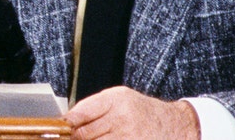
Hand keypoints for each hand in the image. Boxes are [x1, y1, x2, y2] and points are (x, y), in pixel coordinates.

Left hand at [64, 86, 198, 139]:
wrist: (174, 125)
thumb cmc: (142, 111)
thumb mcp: (119, 98)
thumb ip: (94, 107)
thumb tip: (68, 120)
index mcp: (116, 100)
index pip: (82, 113)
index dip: (67, 124)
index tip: (60, 129)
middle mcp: (122, 119)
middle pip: (85, 134)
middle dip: (75, 138)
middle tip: (69, 137)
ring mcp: (129, 138)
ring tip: (93, 137)